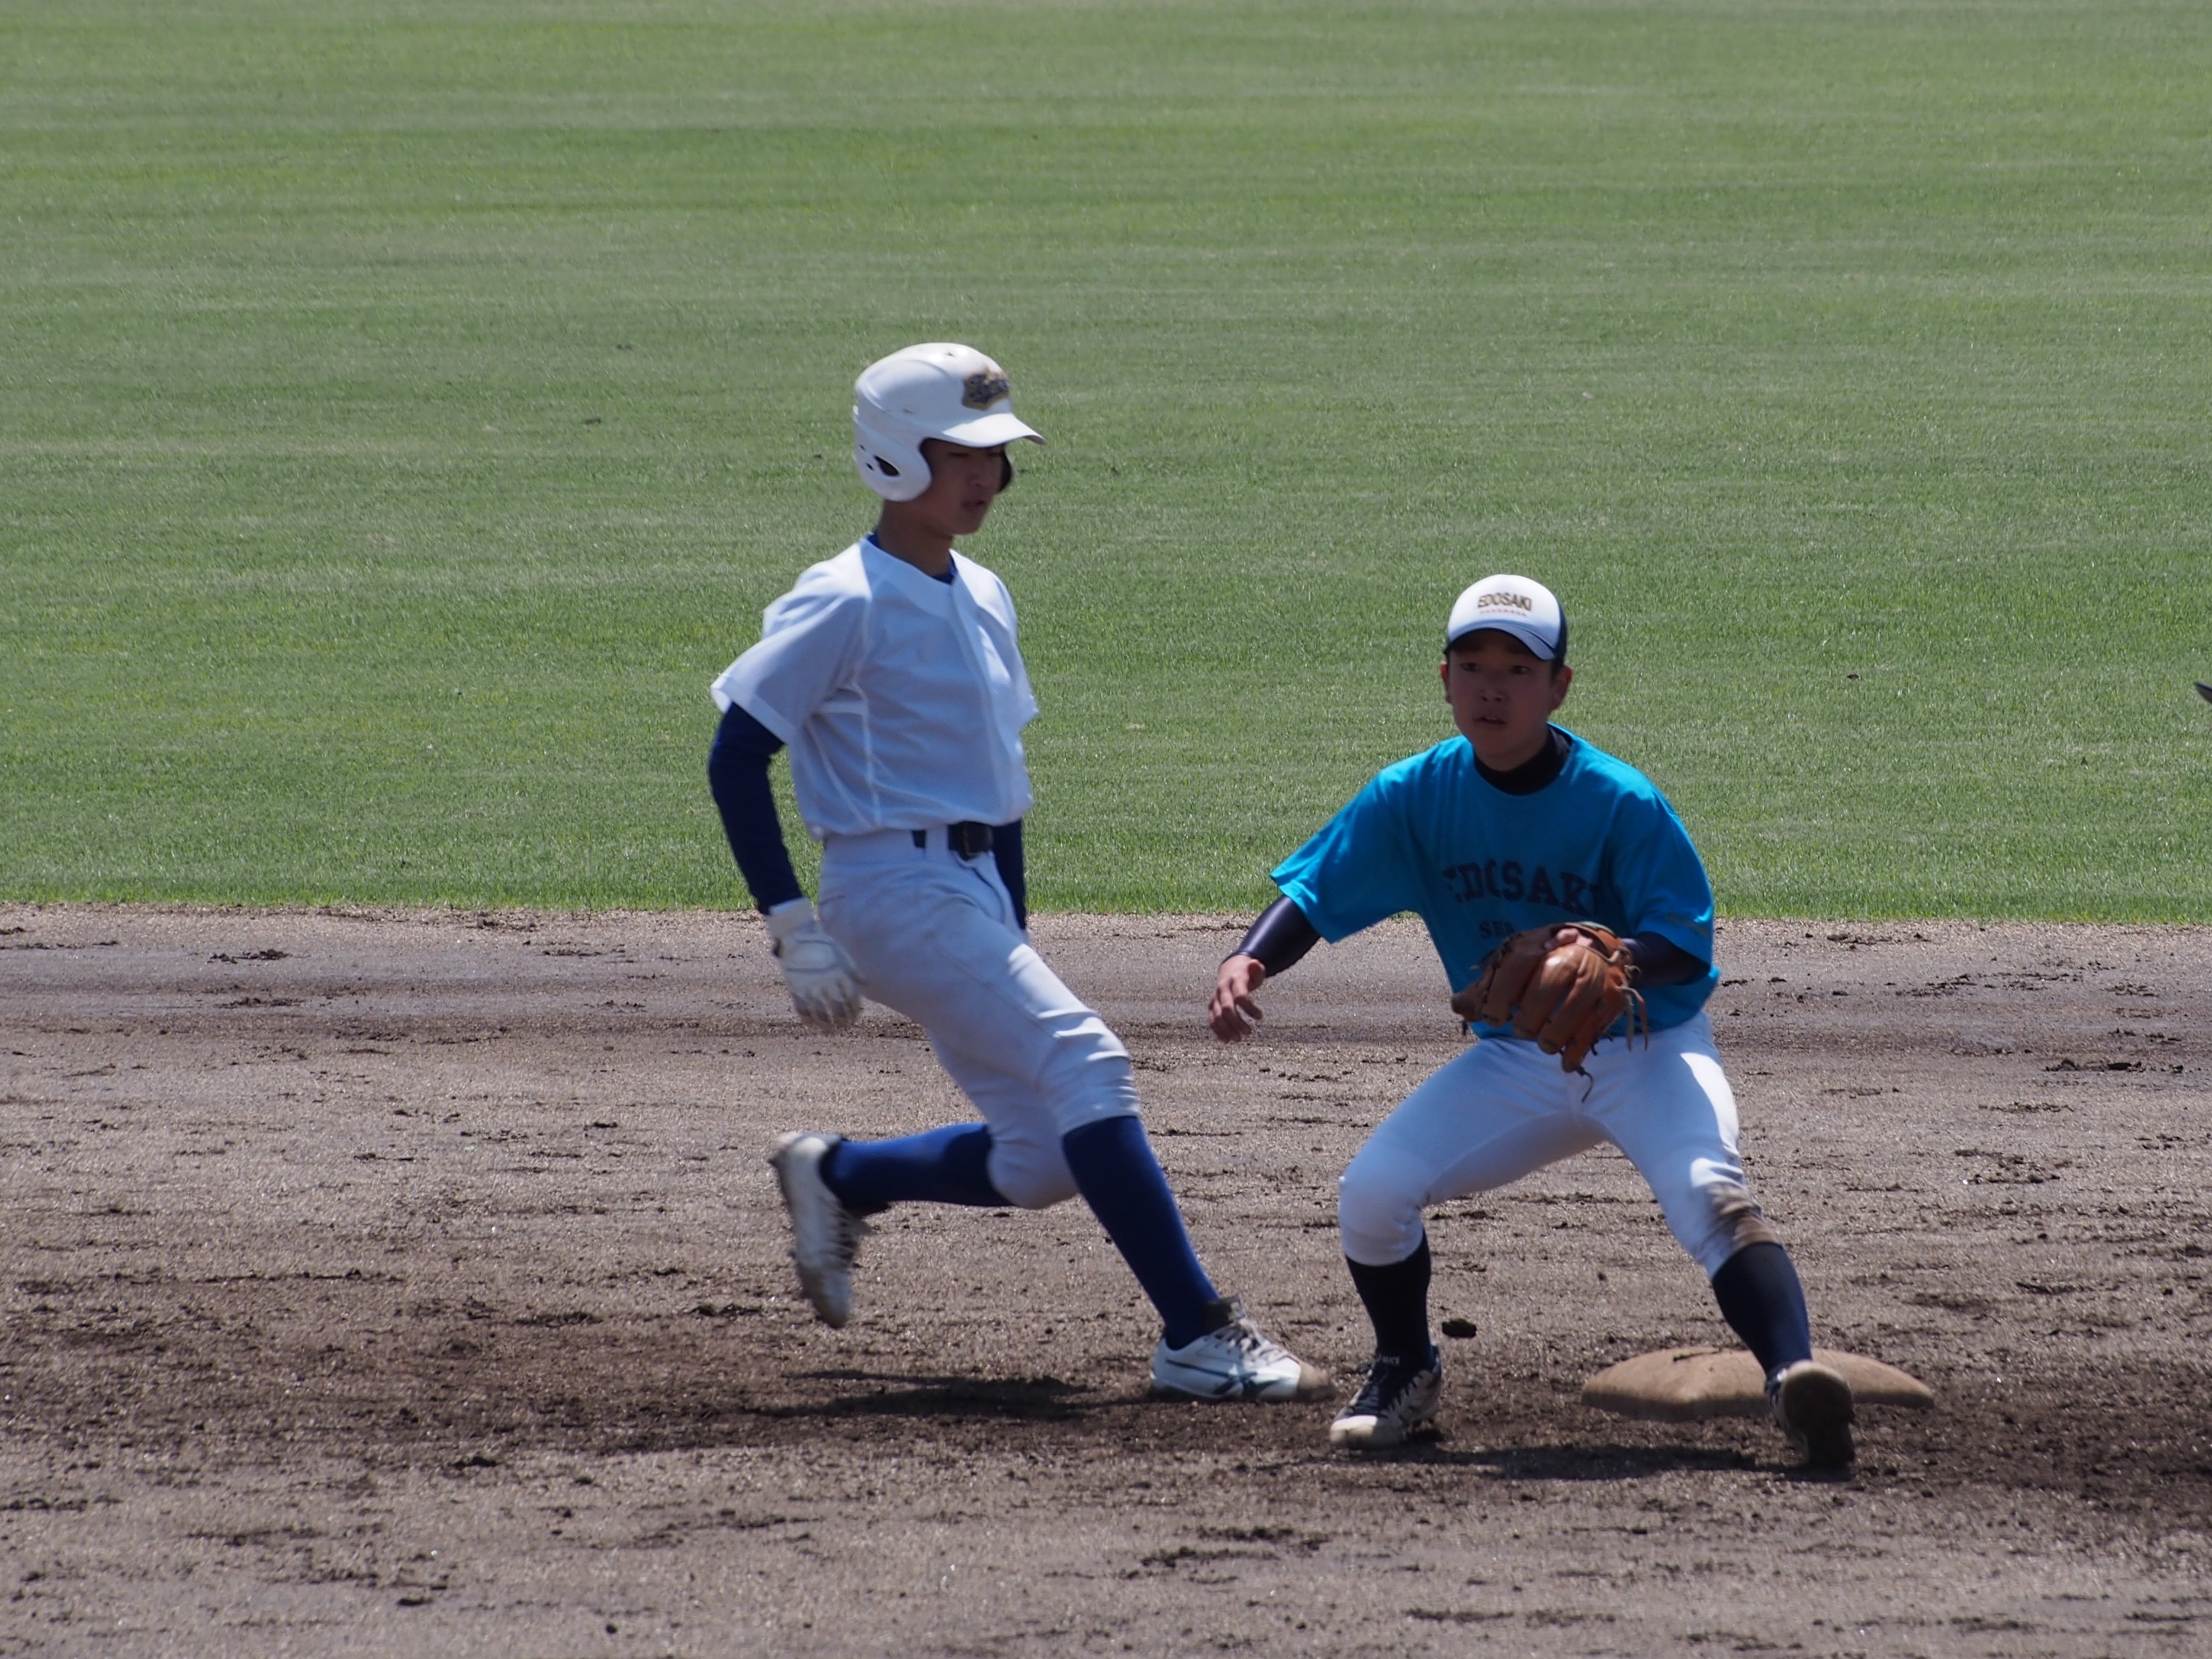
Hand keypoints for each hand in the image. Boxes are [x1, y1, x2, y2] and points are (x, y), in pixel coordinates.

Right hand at [764, 900, 863, 1031]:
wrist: (796, 934)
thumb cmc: (821, 941)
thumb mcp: (841, 951)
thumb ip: (854, 969)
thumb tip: (866, 983)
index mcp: (839, 972)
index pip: (852, 997)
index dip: (855, 1010)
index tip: (856, 1017)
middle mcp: (826, 982)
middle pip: (837, 1008)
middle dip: (843, 1021)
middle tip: (845, 1027)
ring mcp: (810, 986)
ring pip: (821, 1012)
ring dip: (826, 1025)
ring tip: (830, 1031)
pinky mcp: (795, 988)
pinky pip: (802, 1008)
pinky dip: (807, 1019)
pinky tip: (810, 1024)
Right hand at [1209, 954, 1267, 1042]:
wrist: (1230, 969)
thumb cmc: (1246, 973)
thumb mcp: (1254, 970)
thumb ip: (1257, 969)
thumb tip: (1255, 964)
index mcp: (1235, 980)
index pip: (1240, 997)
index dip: (1250, 1008)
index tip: (1260, 1016)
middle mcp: (1222, 989)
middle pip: (1227, 1009)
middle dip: (1237, 1022)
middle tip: (1248, 1032)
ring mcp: (1215, 998)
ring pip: (1217, 1016)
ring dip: (1227, 1029)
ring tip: (1238, 1039)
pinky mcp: (1212, 1006)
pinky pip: (1212, 1020)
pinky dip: (1218, 1031)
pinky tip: (1226, 1040)